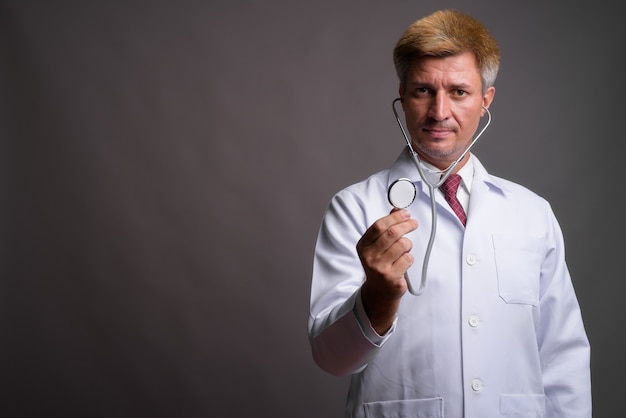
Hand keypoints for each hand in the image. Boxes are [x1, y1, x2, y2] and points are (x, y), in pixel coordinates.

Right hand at [356, 209, 417, 332]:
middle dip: (406, 225)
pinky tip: (403, 262)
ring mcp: (379, 268)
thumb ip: (385, 227)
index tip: (405, 213)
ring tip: (405, 249)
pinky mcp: (391, 277)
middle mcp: (369, 256)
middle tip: (413, 224)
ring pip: (403, 245)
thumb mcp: (376, 245)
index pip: (378, 226)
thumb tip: (396, 209)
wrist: (379, 291)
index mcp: (363, 246)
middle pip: (392, 233)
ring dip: (408, 244)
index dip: (394, 217)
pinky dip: (409, 258)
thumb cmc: (379, 264)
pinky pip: (408, 259)